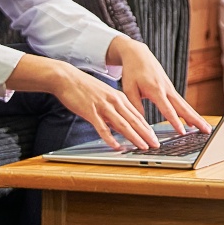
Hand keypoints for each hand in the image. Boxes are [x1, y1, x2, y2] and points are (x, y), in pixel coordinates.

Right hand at [9, 55, 162, 150]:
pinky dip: (110, 138)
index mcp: (119, 98)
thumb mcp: (104, 97)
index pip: (137, 115)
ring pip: (122, 124)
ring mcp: (103, 106)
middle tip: (156, 145)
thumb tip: (120, 124)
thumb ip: (113, 110)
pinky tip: (116, 146)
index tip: (155, 137)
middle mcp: (114, 102)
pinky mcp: (90, 111)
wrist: (67, 78)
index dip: (147, 128)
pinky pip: (102, 127)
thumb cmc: (85, 88)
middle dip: (146, 134)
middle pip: (134, 120)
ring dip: (134, 137)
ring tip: (142, 146)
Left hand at [105, 35, 210, 135]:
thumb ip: (135, 105)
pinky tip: (192, 121)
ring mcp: (170, 88)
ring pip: (185, 105)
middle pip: (184, 107)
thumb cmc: (132, 71)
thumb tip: (140, 122)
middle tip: (206, 130)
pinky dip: (188, 112)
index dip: (175, 121)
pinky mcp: (170, 88)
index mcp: (156, 90)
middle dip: (196, 120)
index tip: (183, 132)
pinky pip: (181, 102)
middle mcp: (167, 89)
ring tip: (205, 128)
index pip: (168, 109)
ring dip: (196, 117)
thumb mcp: (128, 89)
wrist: (138, 54)